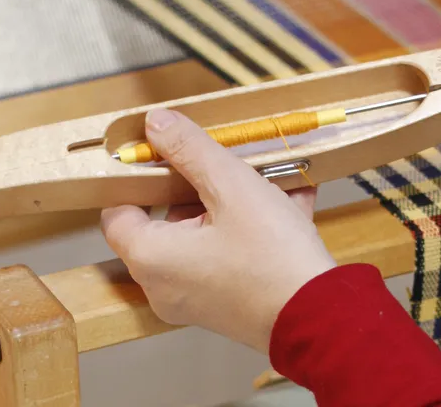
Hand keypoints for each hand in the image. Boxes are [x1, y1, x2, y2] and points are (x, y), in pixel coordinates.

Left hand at [100, 109, 336, 352]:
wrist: (322, 318)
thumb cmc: (273, 256)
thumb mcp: (233, 186)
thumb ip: (190, 149)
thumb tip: (156, 122)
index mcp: (152, 257)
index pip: (118, 212)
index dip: (137, 179)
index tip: (165, 156)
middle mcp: (164, 285)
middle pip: (165, 222)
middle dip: (197, 186)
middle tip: (225, 164)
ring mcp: (196, 299)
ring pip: (202, 236)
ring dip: (230, 204)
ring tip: (267, 178)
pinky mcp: (226, 305)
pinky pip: (227, 256)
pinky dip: (249, 230)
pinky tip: (289, 201)